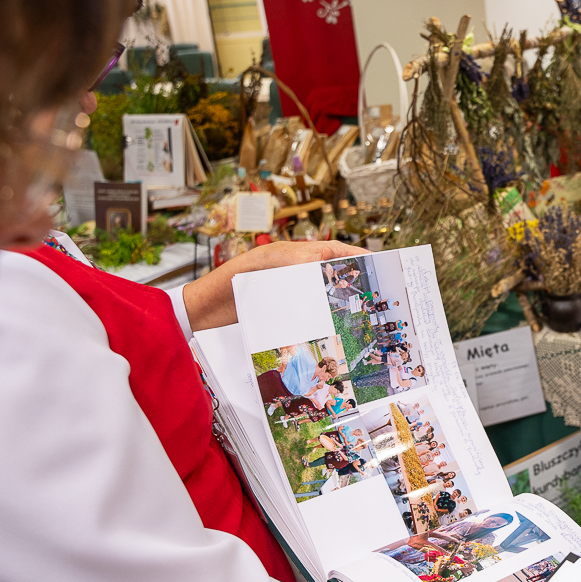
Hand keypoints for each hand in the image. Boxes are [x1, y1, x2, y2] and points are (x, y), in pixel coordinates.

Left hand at [182, 240, 365, 330]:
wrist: (201, 311)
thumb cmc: (229, 282)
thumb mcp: (267, 265)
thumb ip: (297, 261)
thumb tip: (329, 262)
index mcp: (294, 255)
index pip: (334, 250)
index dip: (357, 256)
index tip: (379, 266)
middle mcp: (294, 272)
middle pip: (332, 274)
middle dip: (355, 283)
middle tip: (377, 295)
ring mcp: (289, 294)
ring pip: (322, 297)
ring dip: (340, 306)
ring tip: (361, 316)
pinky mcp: (282, 314)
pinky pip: (308, 315)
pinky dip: (322, 321)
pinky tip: (332, 331)